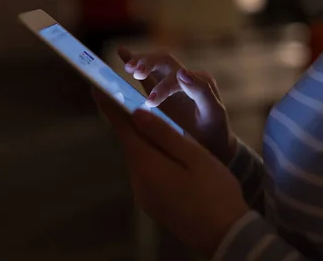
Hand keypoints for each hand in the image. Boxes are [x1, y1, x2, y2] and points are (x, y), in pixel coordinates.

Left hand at [94, 90, 248, 257]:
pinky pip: (149, 173)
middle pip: (132, 143)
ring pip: (142, 159)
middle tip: (135, 99)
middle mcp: (138, 181)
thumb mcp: (193, 155)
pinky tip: (172, 157)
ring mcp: (145, 196)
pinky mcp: (154, 205)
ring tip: (163, 127)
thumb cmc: (214, 191)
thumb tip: (136, 112)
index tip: (97, 87)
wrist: (226, 235)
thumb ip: (164, 133)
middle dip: (133, 123)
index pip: (123, 129)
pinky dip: (155, 159)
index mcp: (147, 165)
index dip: (110, 106)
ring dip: (148, 142)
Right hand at [119, 48, 235, 163]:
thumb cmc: (214, 132)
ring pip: (154, 65)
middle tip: (136, 72)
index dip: (163, 86)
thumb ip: (202, 93)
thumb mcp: (213, 113)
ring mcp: (170, 84)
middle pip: (164, 61)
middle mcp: (184, 78)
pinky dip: (133, 60)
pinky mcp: (159, 92)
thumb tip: (183, 72)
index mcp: (198, 82)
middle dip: (148, 64)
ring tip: (128, 67)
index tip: (151, 101)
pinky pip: (146, 75)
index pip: (177, 75)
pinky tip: (121, 51)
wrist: (213, 146)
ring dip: (139, 62)